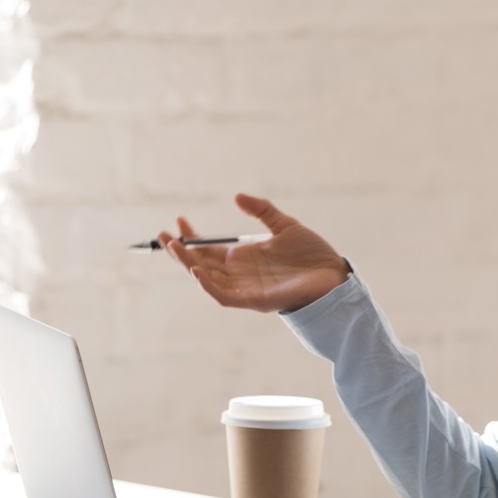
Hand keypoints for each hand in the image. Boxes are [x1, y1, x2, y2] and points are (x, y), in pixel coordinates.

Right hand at [158, 194, 350, 312]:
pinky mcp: (255, 300)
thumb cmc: (312, 254)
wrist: (334, 274)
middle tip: (163, 236)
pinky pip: (224, 296)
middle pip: (201, 264)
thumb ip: (261, 211)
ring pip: (207, 280)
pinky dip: (209, 286)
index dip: (192, 237)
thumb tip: (236, 196)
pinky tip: (197, 271)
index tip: (179, 220)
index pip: (208, 249)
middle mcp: (240, 274)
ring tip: (175, 248)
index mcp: (244, 257)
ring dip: (189, 265)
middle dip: (180, 252)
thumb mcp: (284, 225)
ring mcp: (246, 288)